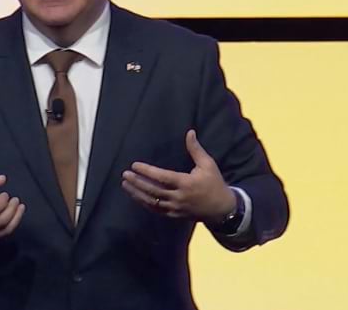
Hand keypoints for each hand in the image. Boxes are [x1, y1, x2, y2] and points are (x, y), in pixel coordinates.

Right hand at [0, 174, 25, 247]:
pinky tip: (16, 216)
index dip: (2, 201)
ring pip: (5, 230)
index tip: (5, 194)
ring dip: (16, 218)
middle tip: (16, 200)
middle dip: (12, 209)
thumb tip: (3, 179)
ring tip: (20, 207)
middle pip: (0, 221)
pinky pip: (3, 235)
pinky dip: (13, 225)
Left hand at [121, 130, 235, 221]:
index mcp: (186, 183)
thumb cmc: (214, 183)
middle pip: (153, 190)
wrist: (222, 209)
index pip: (162, 177)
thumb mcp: (208, 164)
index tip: (135, 165)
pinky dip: (144, 203)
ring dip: (137, 193)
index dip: (147, 171)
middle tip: (125, 174)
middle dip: (138, 182)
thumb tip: (190, 132)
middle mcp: (178, 197)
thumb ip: (196, 149)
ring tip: (125, 184)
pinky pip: (156, 210)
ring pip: (152, 202)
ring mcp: (175, 208)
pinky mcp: (174, 215)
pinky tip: (136, 196)